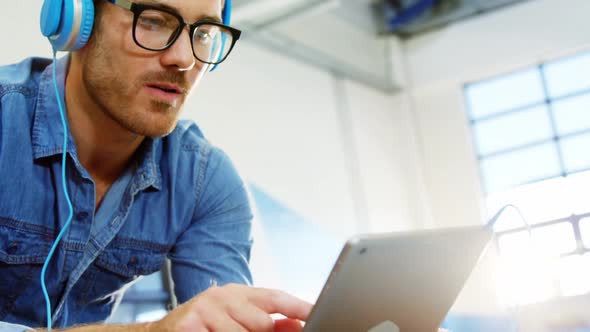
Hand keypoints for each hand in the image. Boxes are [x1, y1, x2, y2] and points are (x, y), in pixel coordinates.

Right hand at [149, 283, 311, 331]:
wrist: (163, 330)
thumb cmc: (207, 325)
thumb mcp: (237, 320)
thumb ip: (268, 323)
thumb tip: (298, 325)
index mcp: (239, 292)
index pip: (275, 297)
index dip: (299, 307)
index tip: (317, 314)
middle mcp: (223, 295)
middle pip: (262, 323)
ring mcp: (205, 309)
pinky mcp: (189, 324)